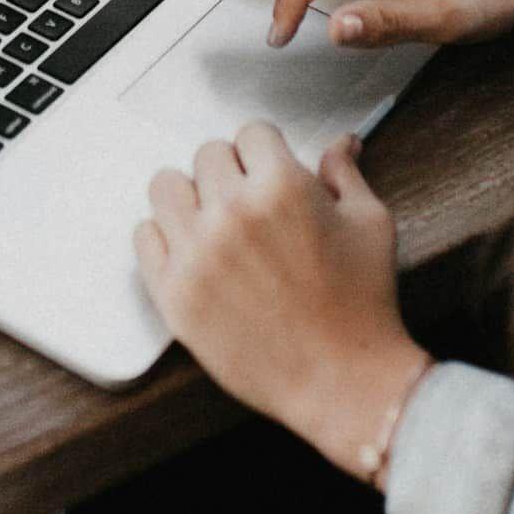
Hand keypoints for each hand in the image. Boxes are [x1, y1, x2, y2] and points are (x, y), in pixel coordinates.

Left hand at [134, 122, 431, 479]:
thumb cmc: (362, 305)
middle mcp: (232, 213)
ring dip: (191, 197)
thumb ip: (344, 175)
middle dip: (232, 172)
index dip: (266, 152)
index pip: (251, 132)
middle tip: (249, 203)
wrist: (342, 381)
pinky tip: (193, 251)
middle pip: (207, 155)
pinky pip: (144, 236)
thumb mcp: (369, 224)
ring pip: (166, 186)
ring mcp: (196, 254)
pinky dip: (165, 237)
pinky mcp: (173, 294)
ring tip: (214, 221)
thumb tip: (341, 143)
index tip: (270, 171)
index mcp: (281, 187)